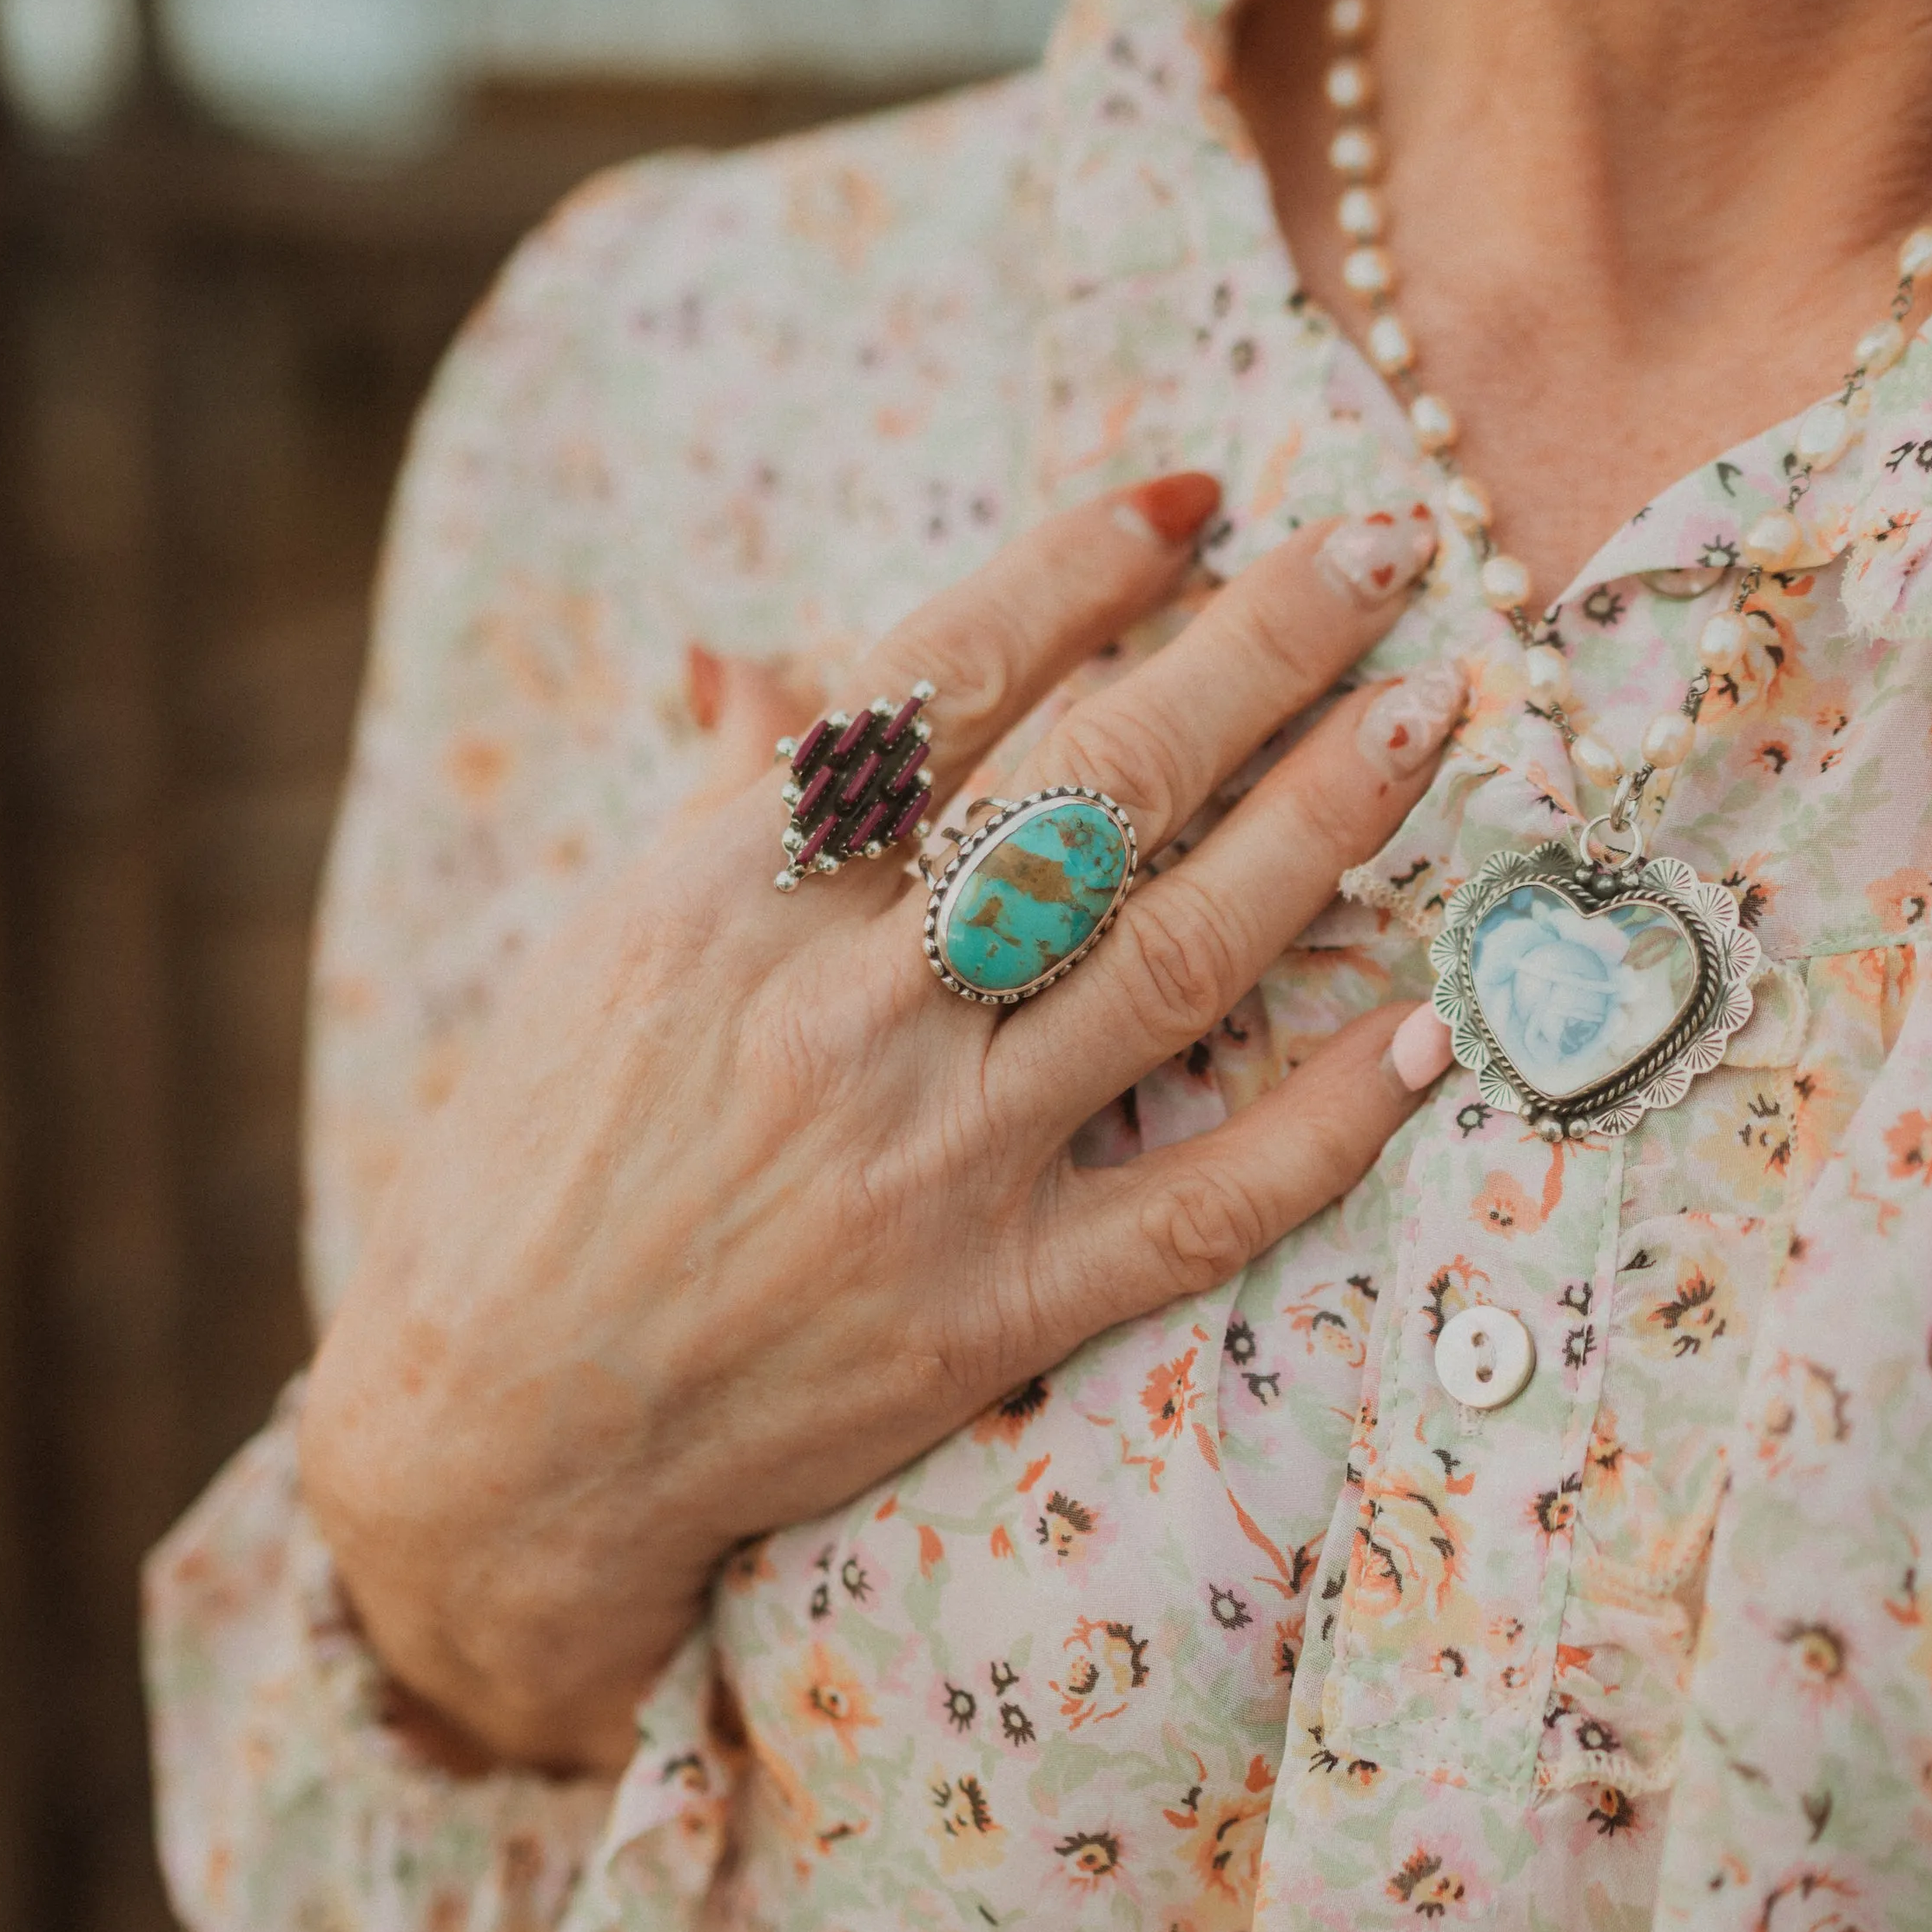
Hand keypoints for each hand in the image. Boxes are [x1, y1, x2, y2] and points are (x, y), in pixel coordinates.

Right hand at [299, 474, 1462, 1770]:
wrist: (500, 1434)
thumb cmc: (536, 1167)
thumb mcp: (599, 954)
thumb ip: (720, 806)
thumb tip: (761, 662)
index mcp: (729, 898)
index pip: (941, 687)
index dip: (1081, 571)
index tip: (1193, 496)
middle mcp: (843, 1010)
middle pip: (1098, 793)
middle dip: (1257, 649)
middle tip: (1385, 547)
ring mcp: (932, 1165)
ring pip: (1176, 961)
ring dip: (1325, 826)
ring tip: (1431, 714)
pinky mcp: (992, 1308)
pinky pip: (1200, 1206)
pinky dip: (1324, 1121)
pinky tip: (1426, 1028)